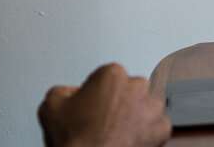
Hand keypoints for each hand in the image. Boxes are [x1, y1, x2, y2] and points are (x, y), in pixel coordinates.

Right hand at [37, 63, 170, 146]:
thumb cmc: (76, 139)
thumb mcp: (51, 106)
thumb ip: (63, 90)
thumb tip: (69, 92)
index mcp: (112, 75)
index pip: (106, 78)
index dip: (96, 93)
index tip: (91, 106)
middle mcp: (138, 85)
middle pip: (129, 89)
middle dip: (119, 102)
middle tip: (103, 121)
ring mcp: (153, 107)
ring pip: (145, 106)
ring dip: (135, 116)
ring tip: (116, 132)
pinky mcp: (162, 128)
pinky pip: (156, 126)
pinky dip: (146, 133)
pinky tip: (129, 140)